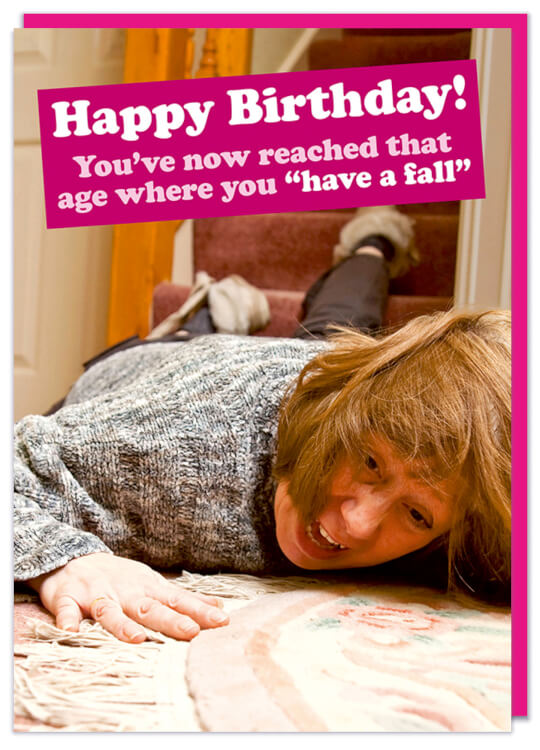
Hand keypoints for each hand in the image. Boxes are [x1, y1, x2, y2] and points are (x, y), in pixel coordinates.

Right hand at [27, 552, 228, 642]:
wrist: (73, 557)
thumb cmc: (121, 578)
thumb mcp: (153, 584)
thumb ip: (182, 599)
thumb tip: (219, 608)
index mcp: (147, 589)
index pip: (178, 601)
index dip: (199, 611)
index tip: (221, 621)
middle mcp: (125, 592)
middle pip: (149, 608)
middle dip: (171, 620)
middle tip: (191, 631)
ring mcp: (96, 594)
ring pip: (109, 611)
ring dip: (122, 625)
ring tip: (137, 638)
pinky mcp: (66, 598)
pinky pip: (66, 611)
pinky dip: (67, 620)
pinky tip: (70, 631)